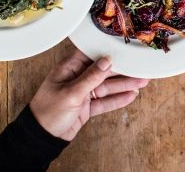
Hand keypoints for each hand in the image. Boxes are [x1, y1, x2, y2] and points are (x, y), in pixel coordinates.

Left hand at [29, 49, 149, 140]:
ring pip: (107, 86)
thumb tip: (107, 60)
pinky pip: (105, 100)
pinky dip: (118, 99)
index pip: (91, 53)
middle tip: (140, 65)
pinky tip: (131, 95)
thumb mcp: (71, 93)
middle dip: (122, 69)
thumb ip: (91, 77)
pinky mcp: (87, 106)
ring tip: (143, 81)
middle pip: (104, 70)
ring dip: (124, 84)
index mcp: (69, 68)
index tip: (124, 46)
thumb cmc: (48, 112)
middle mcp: (77, 77)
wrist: (41, 138)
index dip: (107, 49)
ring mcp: (83, 92)